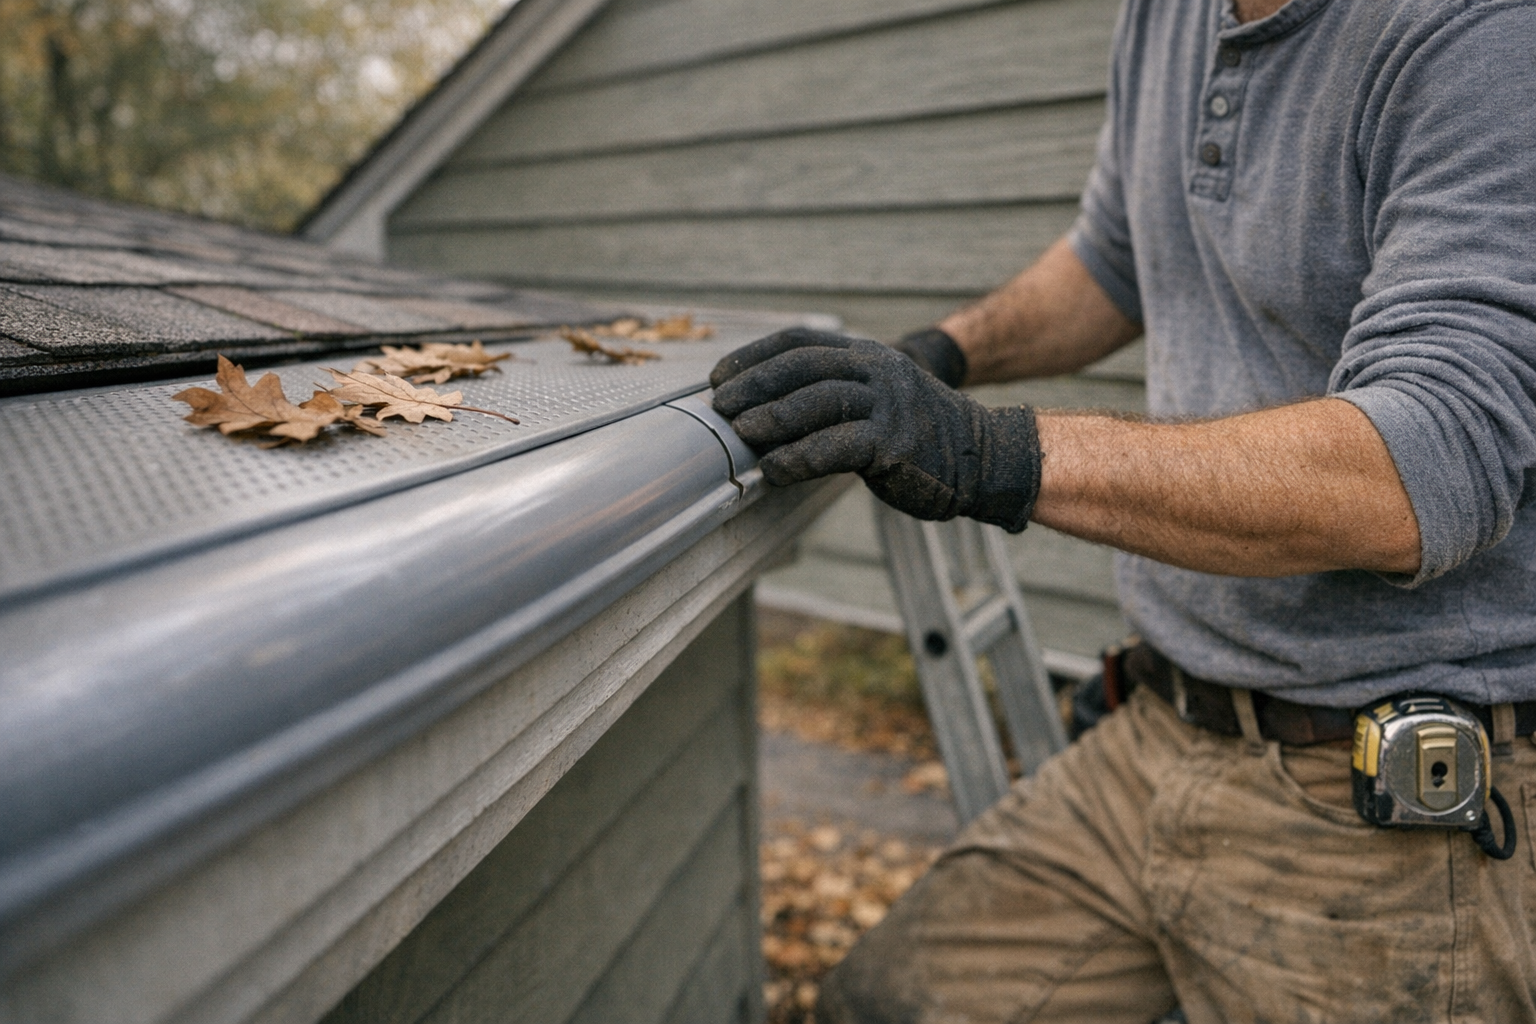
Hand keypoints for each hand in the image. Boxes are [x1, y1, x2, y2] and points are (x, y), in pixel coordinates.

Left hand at [709, 328, 1041, 530]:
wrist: (983, 457)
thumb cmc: (916, 435)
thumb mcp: (875, 398)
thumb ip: (831, 395)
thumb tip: (760, 412)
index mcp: (866, 354)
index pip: (799, 343)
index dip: (754, 358)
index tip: (719, 379)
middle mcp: (877, 371)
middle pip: (802, 367)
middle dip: (754, 385)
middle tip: (720, 406)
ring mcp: (888, 405)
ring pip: (818, 402)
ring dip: (771, 419)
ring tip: (739, 434)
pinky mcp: (896, 443)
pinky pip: (837, 447)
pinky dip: (800, 458)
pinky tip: (775, 470)